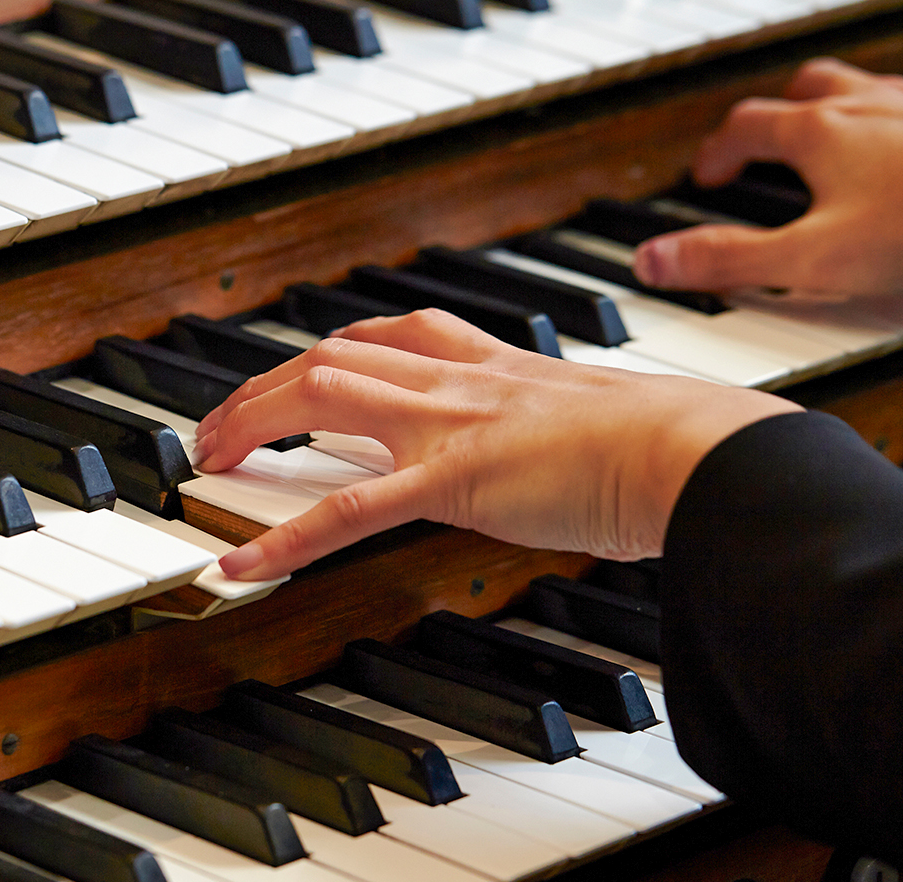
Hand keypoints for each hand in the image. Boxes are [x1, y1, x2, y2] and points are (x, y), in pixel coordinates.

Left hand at [192, 310, 797, 580]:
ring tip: (210, 464)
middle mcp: (451, 380)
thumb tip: (546, 448)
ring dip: (251, 425)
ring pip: (318, 396)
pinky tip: (241, 564)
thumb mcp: (585, 415)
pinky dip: (284, 538)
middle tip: (221, 425)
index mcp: (483, 362)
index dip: (324, 352)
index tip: (293, 370)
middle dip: (260, 385)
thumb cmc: (660, 439)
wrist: (692, 448)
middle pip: (326, 356)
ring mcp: (444, 426)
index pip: (380, 337)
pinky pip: (347, 510)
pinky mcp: (451, 481)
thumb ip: (544, 423)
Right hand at [633, 57, 902, 295]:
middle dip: (778, 111)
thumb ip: (729, 259)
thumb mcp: (813, 259)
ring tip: (840, 137)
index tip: (709, 173)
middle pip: (806, 89)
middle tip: (767, 136)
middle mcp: (867, 104)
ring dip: (843, 107)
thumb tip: (651, 260)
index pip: (745, 127)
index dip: (719, 151)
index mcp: (817, 133)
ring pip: (868, 88)